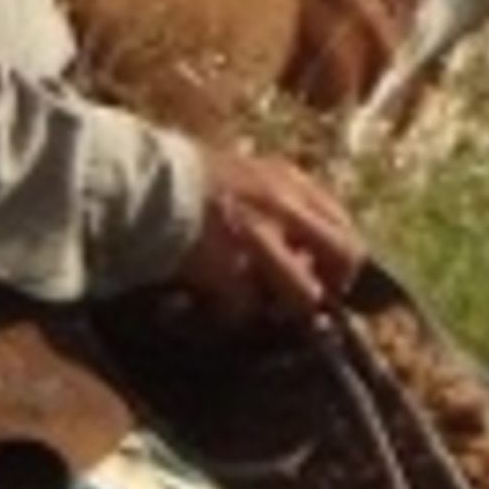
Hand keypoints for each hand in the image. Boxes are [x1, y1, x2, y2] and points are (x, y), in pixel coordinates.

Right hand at [164, 146, 368, 337]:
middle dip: (332, 283)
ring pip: (303, 293)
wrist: (143, 182)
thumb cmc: (192, 178)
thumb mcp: (249, 174)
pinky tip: (219, 305)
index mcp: (290, 182)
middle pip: (345, 255)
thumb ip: (281, 202)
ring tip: (263, 308)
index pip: (345, 224)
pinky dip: (233, 313)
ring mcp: (258, 239)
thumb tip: (305, 246)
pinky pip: (246, 307)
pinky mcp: (228, 268)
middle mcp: (283, 207)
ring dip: (286, 307)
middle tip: (309, 297)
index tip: (329, 274)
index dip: (343, 257)